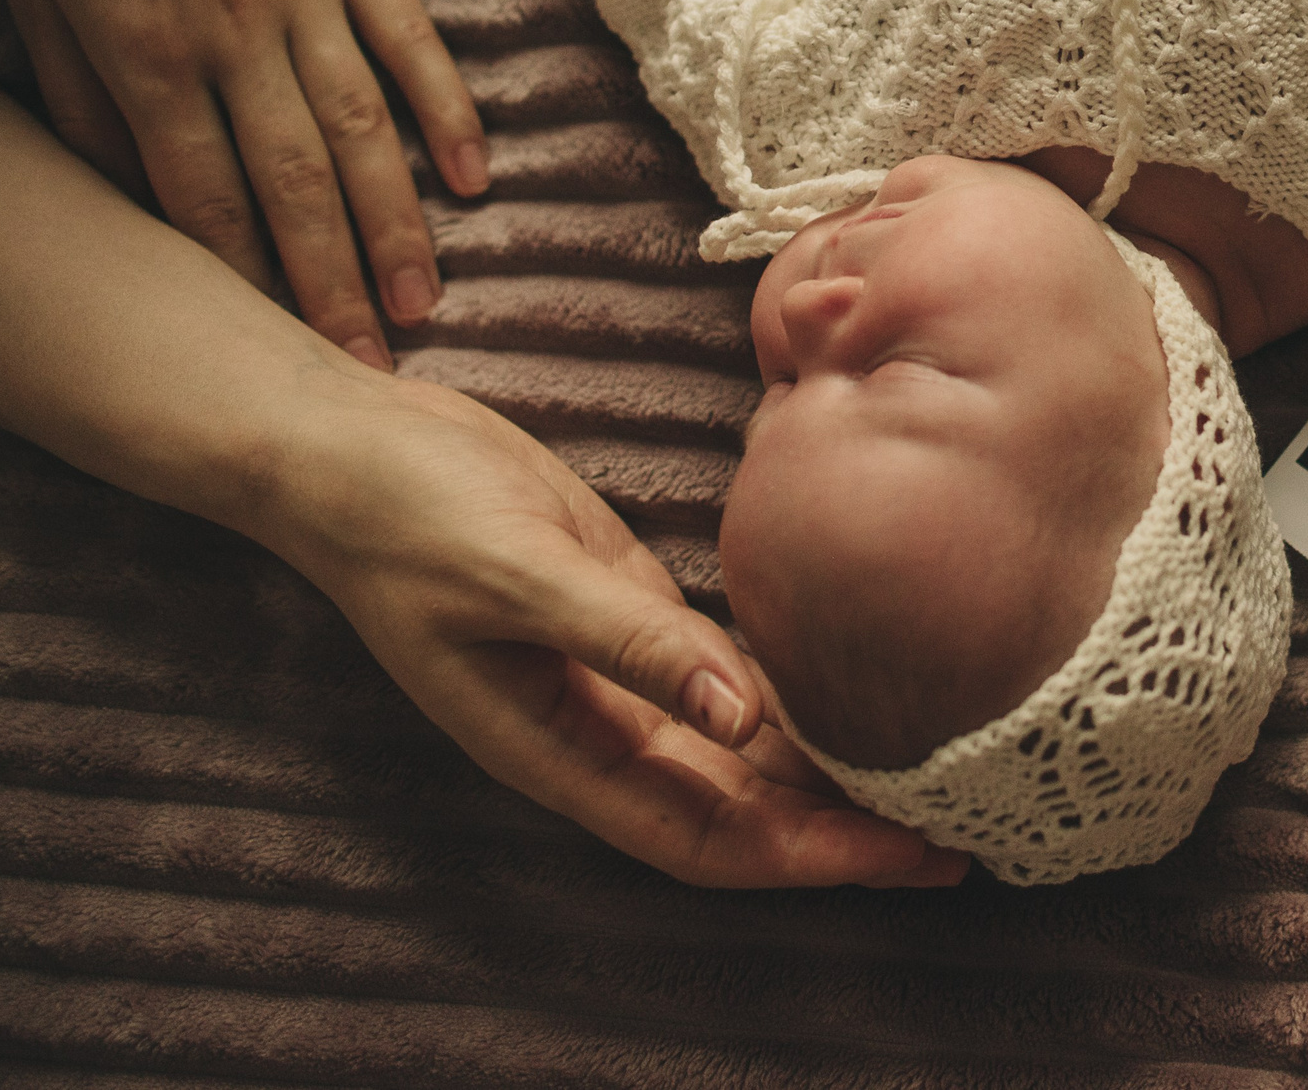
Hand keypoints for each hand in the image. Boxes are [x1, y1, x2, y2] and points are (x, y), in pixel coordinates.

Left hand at [6, 0, 487, 372]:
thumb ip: (78, 96)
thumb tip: (128, 197)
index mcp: (143, 45)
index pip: (201, 192)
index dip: (241, 281)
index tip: (273, 355)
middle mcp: (234, 29)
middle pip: (294, 181)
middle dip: (331, 285)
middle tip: (370, 368)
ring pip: (363, 129)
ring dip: (396, 225)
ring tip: (424, 305)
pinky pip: (414, 43)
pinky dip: (448, 113)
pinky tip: (475, 181)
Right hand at [262, 371, 967, 887]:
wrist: (349, 450)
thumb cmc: (410, 517)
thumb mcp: (521, 574)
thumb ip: (633, 643)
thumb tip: (740, 714)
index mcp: (561, 749)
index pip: (709, 837)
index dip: (809, 857)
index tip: (906, 856)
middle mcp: (597, 731)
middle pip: (739, 811)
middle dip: (841, 830)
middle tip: (958, 828)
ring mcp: (612, 675)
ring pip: (737, 749)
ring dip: (822, 769)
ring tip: (930, 771)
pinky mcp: (624, 610)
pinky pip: (720, 674)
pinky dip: (784, 691)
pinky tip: (856, 684)